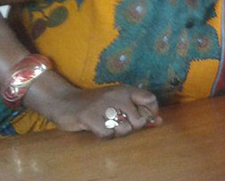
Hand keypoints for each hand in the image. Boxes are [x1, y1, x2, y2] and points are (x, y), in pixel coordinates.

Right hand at [39, 83, 161, 138]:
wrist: (65, 101)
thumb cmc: (95, 105)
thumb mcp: (117, 102)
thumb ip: (138, 110)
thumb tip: (159, 122)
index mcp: (125, 90)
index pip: (150, 98)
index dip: (152, 113)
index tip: (146, 120)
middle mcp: (116, 95)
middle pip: (139, 120)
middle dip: (132, 128)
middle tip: (120, 125)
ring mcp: (103, 105)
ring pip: (125, 129)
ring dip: (118, 133)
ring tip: (109, 126)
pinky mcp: (89, 116)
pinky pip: (108, 134)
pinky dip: (105, 135)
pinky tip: (99, 129)